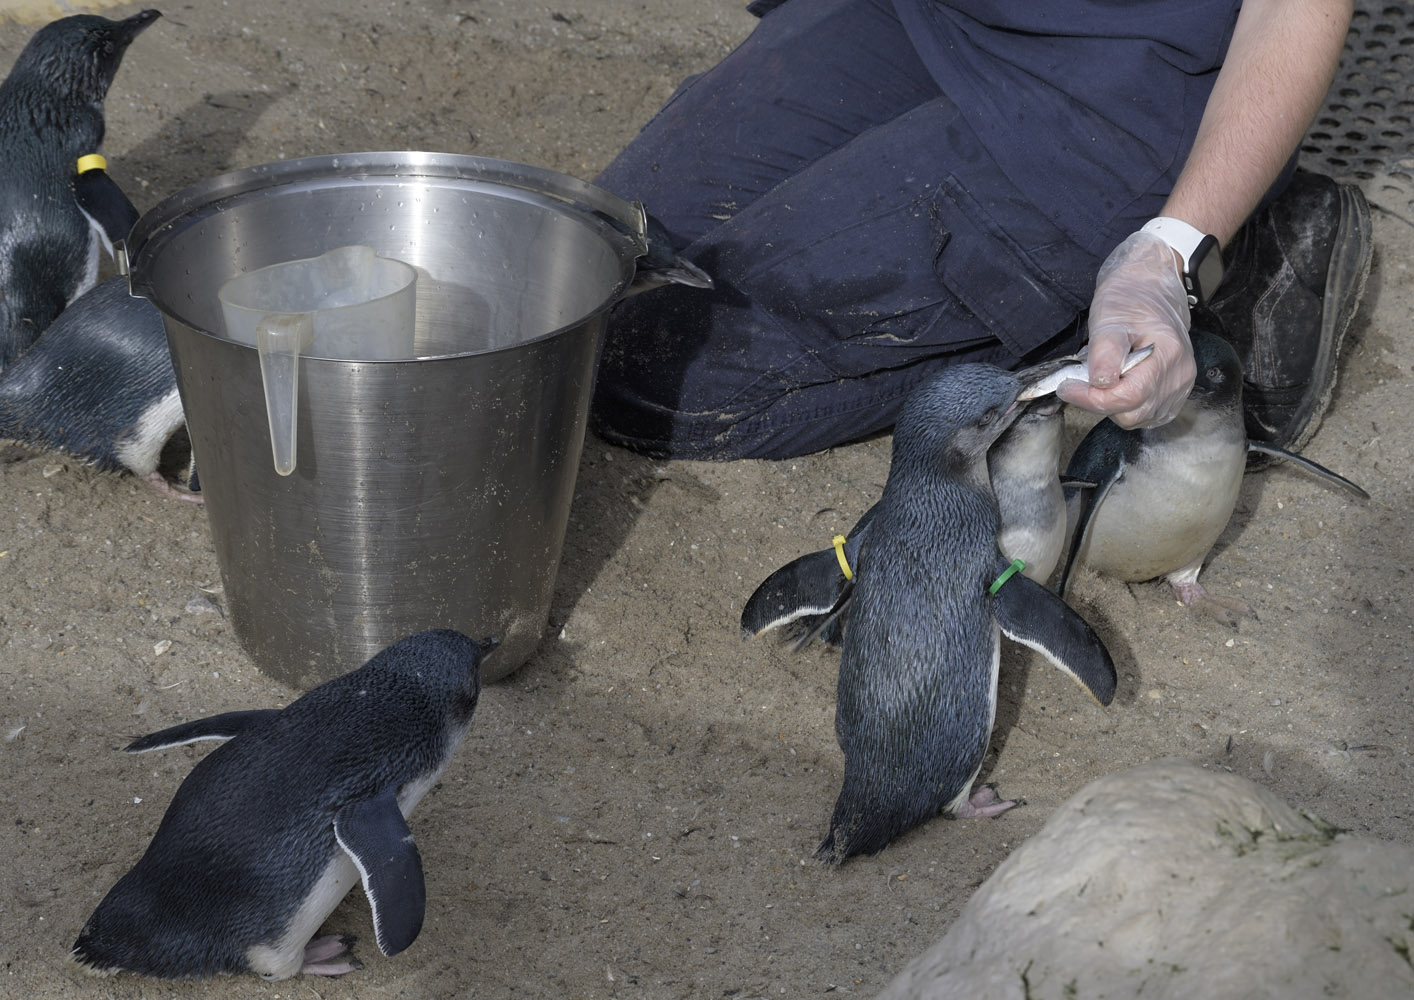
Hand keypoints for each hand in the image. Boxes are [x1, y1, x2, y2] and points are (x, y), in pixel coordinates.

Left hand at [1057, 231, 1196, 427]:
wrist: (1152, 290)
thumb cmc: (1130, 300)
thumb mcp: (1109, 319)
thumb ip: (1104, 354)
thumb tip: (1099, 385)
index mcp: (1168, 355)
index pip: (1128, 397)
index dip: (1091, 398)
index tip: (1067, 387)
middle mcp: (1179, 376)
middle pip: (1132, 413)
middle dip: (1101, 401)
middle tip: (1082, 380)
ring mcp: (1179, 388)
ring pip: (1137, 418)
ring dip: (1113, 405)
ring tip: (1104, 376)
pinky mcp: (1174, 395)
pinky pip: (1145, 415)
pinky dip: (1126, 406)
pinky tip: (1119, 384)